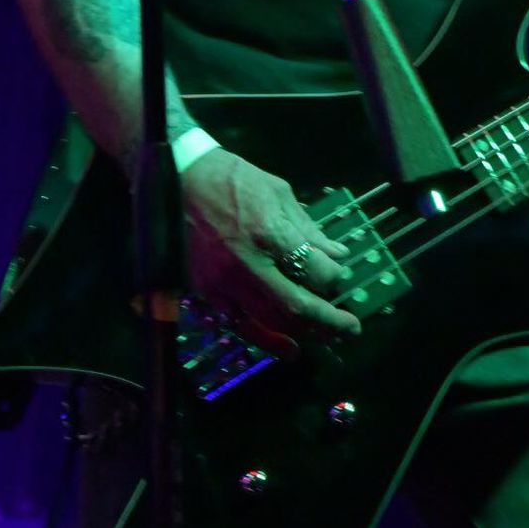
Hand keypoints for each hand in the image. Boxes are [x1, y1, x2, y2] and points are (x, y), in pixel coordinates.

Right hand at [182, 147, 361, 353]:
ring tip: (329, 337)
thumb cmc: (232, 178)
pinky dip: (268, 340)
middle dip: (329, 321)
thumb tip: (338, 255)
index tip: (341, 276)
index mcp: (268, 231)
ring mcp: (224, 282)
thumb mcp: (278, 192)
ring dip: (304, 333)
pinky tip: (289, 349)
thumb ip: (308, 228)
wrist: (177, 179)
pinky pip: (241, 325)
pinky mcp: (207, 291)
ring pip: (271, 322)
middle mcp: (247, 264)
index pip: (314, 270)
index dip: (334, 278)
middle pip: (296, 306)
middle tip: (351, 327)